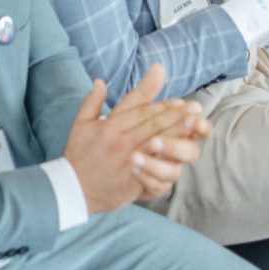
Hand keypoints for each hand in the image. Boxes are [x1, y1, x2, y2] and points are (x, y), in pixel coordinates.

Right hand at [65, 66, 209, 212]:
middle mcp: (118, 140)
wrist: (73, 189)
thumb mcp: (80, 125)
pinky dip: (169, 159)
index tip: (178, 98)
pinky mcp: (132, 179)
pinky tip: (183, 154)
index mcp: (108, 126)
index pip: (138, 109)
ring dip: (177, 131)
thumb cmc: (79, 155)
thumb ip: (92, 102)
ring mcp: (127, 160)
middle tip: (195, 106)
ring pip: (156, 142)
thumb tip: (100, 81)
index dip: (159, 103)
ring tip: (195, 123)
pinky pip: (154, 168)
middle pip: (151, 123)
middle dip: (175, 114)